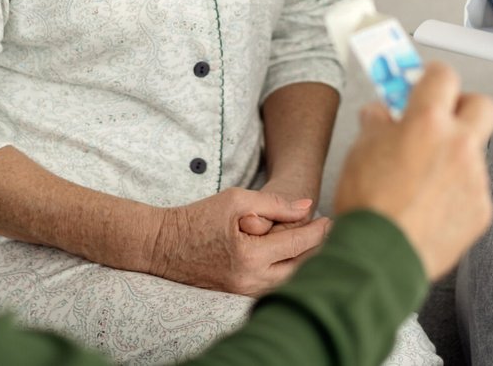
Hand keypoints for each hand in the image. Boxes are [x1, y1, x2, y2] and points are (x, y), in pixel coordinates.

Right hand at [148, 188, 330, 296]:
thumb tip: (307, 207)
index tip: (330, 218)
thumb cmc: (197, 217)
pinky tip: (294, 257)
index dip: (318, 230)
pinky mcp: (238, 294)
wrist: (163, 245)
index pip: (297, 243)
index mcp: (250, 256)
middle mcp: (250, 280)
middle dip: (317, 249)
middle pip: (300, 269)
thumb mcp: (236, 200)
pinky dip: (288, 271)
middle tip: (329, 231)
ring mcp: (243, 291)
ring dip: (304, 263)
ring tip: (315, 242)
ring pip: (289, 281)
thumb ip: (274, 204)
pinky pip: (273, 285)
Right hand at [332, 62, 492, 280]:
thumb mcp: (360, 150)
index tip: (425, 81)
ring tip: (423, 179)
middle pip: (482, 105)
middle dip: (464, 107)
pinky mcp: (481, 210)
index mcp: (428, 122)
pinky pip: (473, 190)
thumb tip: (381, 116)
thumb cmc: (368, 205)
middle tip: (441, 119)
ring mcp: (474, 179)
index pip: (443, 75)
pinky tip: (430, 206)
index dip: (432, 76)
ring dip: (455, 157)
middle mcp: (459, 145)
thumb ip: (378, 125)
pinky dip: (455, 193)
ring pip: (474, 153)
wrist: (379, 257)